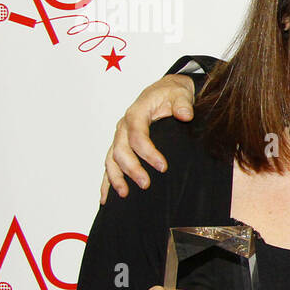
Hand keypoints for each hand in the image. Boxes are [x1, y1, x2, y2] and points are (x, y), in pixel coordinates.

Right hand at [99, 75, 196, 201]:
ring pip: (111, 158)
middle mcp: (124, 126)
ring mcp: (120, 137)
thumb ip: (183, 104)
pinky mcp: (121, 145)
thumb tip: (184, 114)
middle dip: (132, 168)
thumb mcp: (180, 94)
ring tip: (124, 194)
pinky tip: (105, 198)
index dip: (148, 152)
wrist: (165, 91)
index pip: (137, 135)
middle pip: (121, 149)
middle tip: (146, 184)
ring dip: (116, 177)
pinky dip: (106, 181)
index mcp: (137, 113)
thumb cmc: (172, 94)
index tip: (163, 166)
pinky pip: (110, 164)